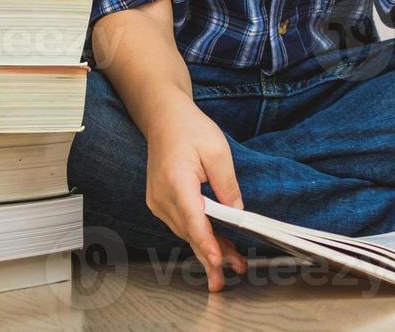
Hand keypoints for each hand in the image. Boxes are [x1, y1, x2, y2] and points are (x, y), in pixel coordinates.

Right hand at [144, 100, 247, 291]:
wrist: (164, 119)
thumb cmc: (190, 129)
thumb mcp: (218, 151)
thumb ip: (227, 185)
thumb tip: (237, 213)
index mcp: (176, 182)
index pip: (193, 219)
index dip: (206, 243)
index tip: (217, 261)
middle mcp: (162, 196)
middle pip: (189, 232)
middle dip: (211, 255)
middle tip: (230, 274)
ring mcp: (157, 201)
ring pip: (185, 232)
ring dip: (206, 247)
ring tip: (230, 263)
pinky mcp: (159, 202)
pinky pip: (181, 224)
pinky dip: (197, 235)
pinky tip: (214, 246)